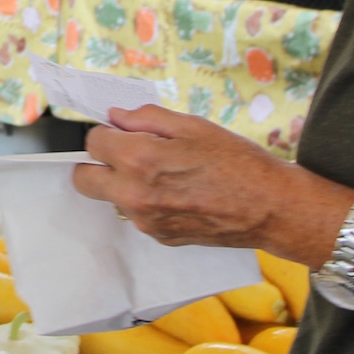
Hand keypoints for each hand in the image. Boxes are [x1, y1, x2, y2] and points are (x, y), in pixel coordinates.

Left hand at [71, 104, 338, 257]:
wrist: (270, 208)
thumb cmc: (238, 163)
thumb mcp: (193, 125)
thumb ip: (147, 118)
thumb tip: (117, 116)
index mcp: (140, 160)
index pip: (92, 142)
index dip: (106, 132)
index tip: (122, 131)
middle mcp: (135, 195)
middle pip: (84, 179)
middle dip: (98, 162)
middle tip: (126, 152)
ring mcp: (145, 221)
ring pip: (111, 198)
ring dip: (124, 183)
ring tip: (164, 173)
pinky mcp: (159, 237)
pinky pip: (136, 215)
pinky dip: (146, 202)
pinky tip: (178, 192)